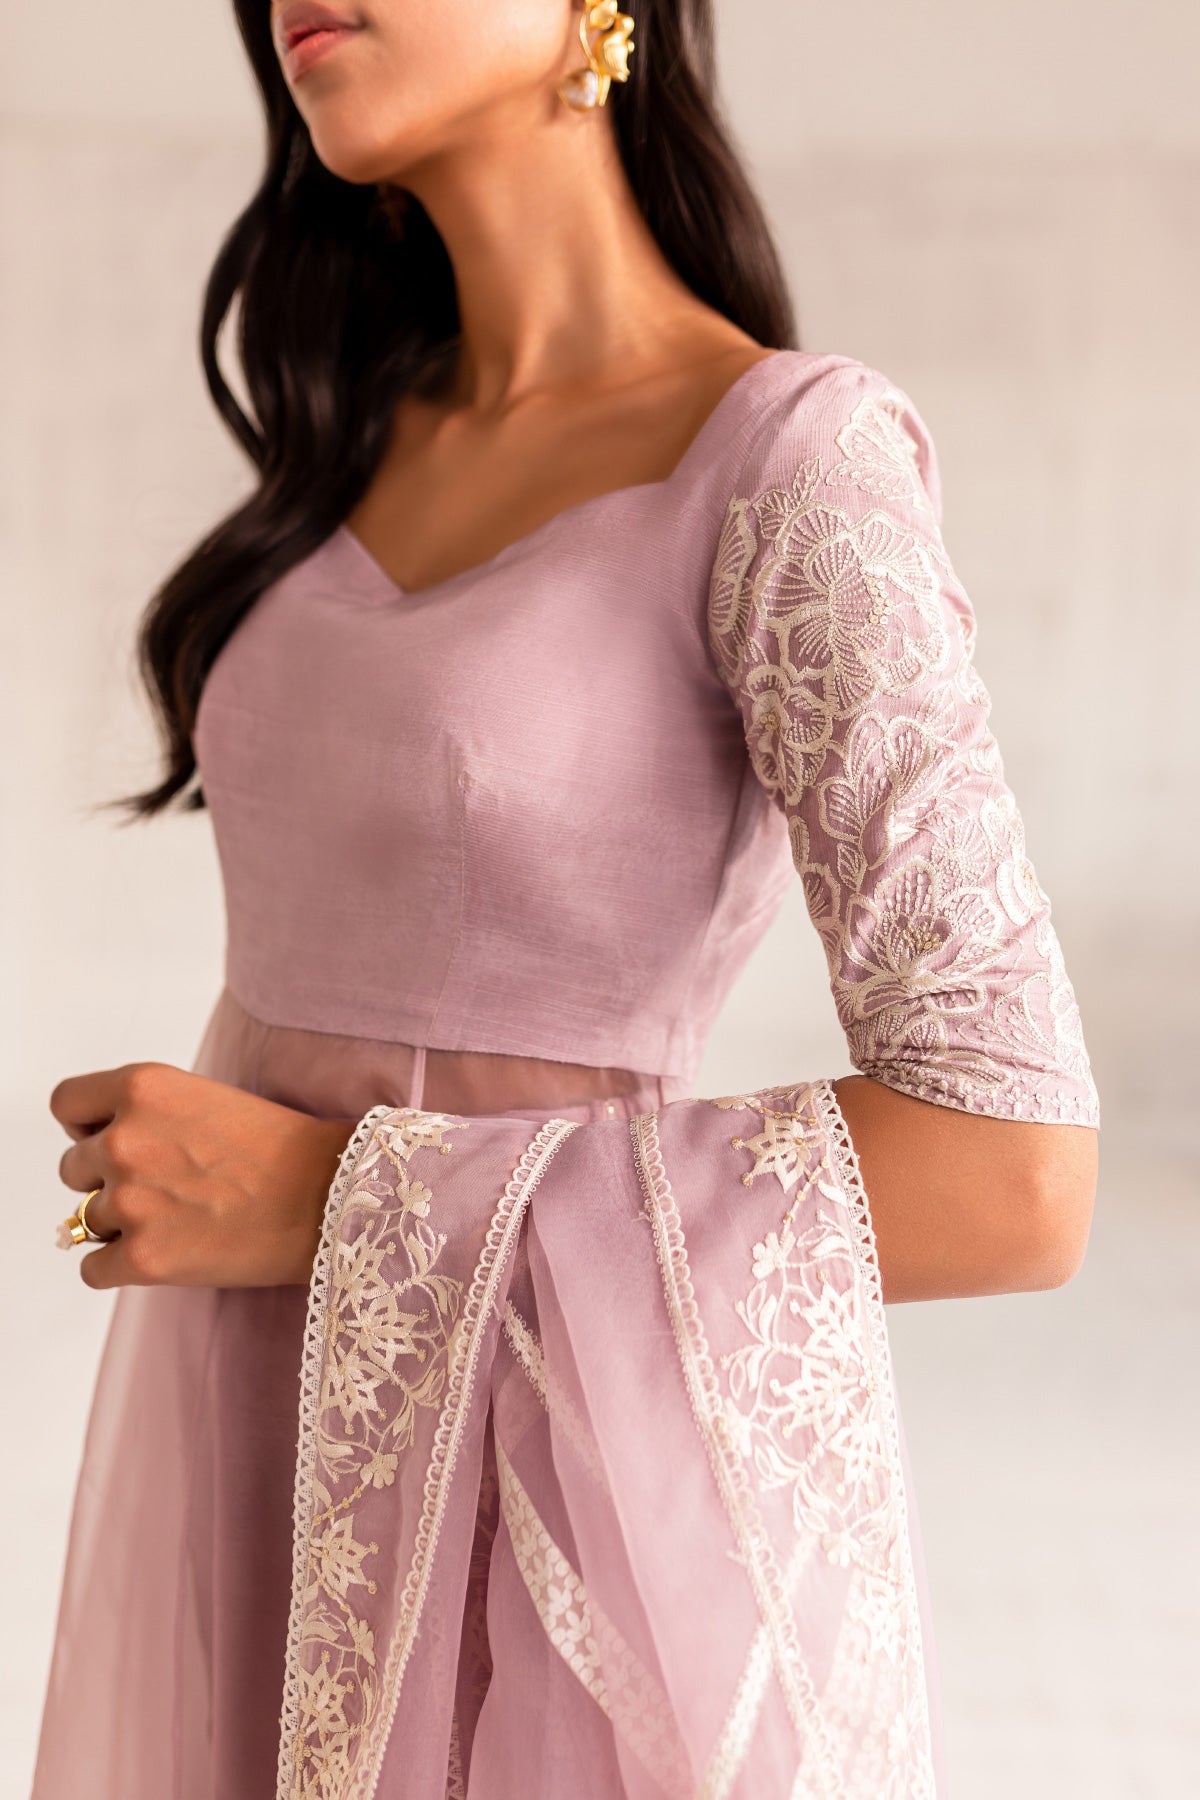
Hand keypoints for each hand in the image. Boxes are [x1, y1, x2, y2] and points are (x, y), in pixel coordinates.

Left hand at [51, 1061, 356, 1289]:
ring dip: (122, 1224)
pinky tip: (167, 1255)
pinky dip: (121, 1268)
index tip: (111, 1140)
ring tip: (179, 1221)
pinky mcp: (143, 1259)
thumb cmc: (281, 1149)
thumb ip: (147, 1115)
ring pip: (85, 1221)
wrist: (330, 1197)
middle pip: (74, 1168)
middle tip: (166, 1189)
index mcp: (143, 1087)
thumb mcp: (205, 1098)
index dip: (87, 1126)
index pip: (67, 1104)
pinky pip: (93, 1270)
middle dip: (109, 1180)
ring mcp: (130, 1200)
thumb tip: (99, 1150)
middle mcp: (124, 1139)